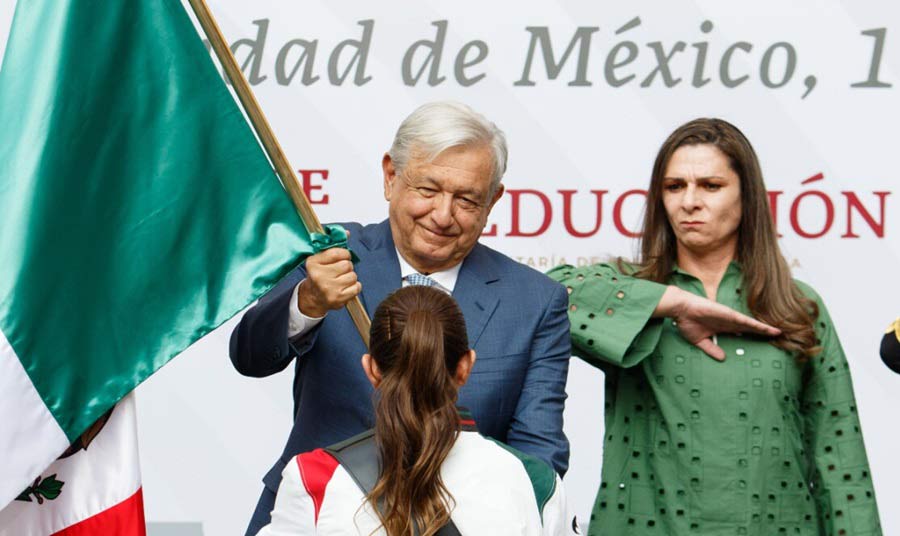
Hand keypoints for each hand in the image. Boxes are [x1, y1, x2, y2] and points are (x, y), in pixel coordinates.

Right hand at [297, 248, 360, 317]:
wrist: (313, 297)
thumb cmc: (320, 275)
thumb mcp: (321, 258)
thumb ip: (334, 244)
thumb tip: (348, 233)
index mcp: (313, 263)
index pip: (337, 252)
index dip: (344, 254)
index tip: (343, 257)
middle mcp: (319, 276)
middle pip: (347, 265)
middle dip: (347, 267)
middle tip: (340, 271)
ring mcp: (329, 289)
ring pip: (353, 276)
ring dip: (350, 277)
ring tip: (342, 280)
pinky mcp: (338, 298)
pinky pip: (357, 287)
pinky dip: (354, 287)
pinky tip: (346, 287)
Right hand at [654, 286, 780, 360]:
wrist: (681, 310)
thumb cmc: (688, 322)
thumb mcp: (700, 341)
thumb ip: (711, 349)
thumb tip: (723, 358)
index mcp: (723, 328)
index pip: (743, 333)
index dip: (753, 337)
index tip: (765, 342)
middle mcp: (729, 322)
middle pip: (751, 328)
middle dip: (764, 333)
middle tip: (778, 338)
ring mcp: (729, 318)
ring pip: (751, 324)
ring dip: (764, 328)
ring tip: (778, 333)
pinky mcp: (728, 314)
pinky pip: (744, 320)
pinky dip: (755, 324)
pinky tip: (765, 328)